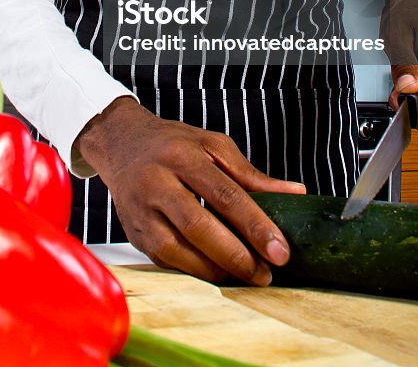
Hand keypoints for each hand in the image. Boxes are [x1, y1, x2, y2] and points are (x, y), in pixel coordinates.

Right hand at [76, 96, 305, 285]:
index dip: (255, 225)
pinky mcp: (133, 234)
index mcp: (181, 155)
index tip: (280, 250)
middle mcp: (156, 182)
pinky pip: (166, 261)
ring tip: (246, 274)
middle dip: (236, 256)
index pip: (224, 194)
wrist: (122, 144)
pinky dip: (195, 271)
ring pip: (177, 250)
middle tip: (266, 273)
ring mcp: (140, 210)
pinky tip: (217, 271)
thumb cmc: (173, 144)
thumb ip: (251, 174)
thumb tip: (295, 194)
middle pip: (198, 226)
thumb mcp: (213, 145)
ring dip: (216, 269)